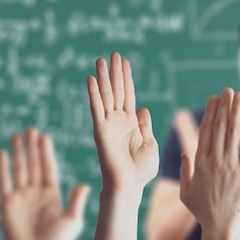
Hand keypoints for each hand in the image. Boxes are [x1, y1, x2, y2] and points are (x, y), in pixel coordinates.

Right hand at [0, 128, 89, 239]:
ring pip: (19, 169)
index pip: (48, 168)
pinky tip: (2, 153)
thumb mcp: (71, 221)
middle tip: (32, 129)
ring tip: (18, 135)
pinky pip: (4, 181)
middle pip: (34, 165)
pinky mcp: (7, 203)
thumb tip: (86, 185)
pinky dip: (3, 167)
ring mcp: (21, 197)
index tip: (45, 137)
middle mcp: (36, 193)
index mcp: (52, 195)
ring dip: (18, 152)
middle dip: (33, 147)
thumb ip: (76, 202)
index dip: (46, 153)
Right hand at [87, 52, 158, 193]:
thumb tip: (142, 108)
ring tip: (101, 59)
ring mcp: (108, 124)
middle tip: (114, 53)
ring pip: (105, 95)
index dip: (127, 78)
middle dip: (115, 72)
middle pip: (116, 91)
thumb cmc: (141, 170)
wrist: (129, 185)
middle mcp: (118, 121)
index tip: (125, 62)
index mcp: (132, 123)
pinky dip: (93, 93)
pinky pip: (96, 108)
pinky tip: (90, 78)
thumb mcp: (149, 143)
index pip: (128, 94)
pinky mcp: (100, 130)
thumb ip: (145, 125)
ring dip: (103, 77)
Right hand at [179, 88, 239, 239]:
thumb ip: (185, 172)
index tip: (214, 99)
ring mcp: (231, 164)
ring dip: (236, 111)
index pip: (205, 131)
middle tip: (227, 90)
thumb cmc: (204, 212)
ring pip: (233, 132)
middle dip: (224, 106)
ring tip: (238, 96)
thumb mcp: (186, 193)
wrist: (223, 227)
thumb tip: (185, 154)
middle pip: (219, 127)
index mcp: (199, 163)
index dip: (210, 113)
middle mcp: (214, 160)